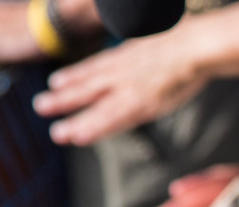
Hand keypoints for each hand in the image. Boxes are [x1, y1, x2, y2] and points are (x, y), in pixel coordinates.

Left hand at [32, 31, 206, 145]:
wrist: (198, 45)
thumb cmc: (190, 39)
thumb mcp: (163, 36)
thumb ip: (152, 48)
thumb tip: (156, 49)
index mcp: (129, 55)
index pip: (96, 66)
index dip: (75, 74)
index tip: (56, 81)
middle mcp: (123, 72)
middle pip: (88, 87)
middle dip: (64, 98)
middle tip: (40, 106)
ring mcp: (130, 88)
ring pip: (96, 107)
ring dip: (75, 120)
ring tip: (56, 133)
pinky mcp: (141, 104)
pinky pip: (113, 120)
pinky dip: (96, 128)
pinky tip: (79, 137)